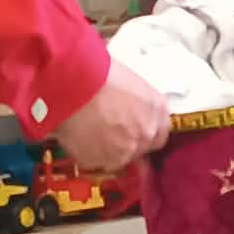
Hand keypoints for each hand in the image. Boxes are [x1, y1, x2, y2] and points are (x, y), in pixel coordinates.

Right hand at [53, 55, 170, 173]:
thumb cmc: (97, 71)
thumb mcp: (126, 80)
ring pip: (117, 157)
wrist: (74, 82)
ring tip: (87, 130)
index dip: (142, 131)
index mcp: (157, 109)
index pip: (159, 133)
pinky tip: (77, 134)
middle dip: (124, 141)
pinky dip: (85, 152)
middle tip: (106, 129)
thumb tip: (125, 106)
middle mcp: (146, 133)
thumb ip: (134, 100)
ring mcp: (125, 151)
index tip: (132, 129)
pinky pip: (93, 161)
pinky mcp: (100, 161)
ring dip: (104, 148)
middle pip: (140, 148)